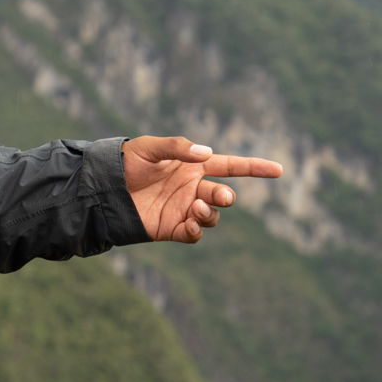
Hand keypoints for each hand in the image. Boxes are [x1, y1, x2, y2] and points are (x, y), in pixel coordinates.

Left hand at [123, 135, 282, 243]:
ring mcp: (183, 209)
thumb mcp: (149, 148)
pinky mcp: (172, 228)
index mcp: (193, 166)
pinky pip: (194, 234)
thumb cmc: (126, 162)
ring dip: (209, 214)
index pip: (231, 166)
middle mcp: (192, 188)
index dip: (254, 168)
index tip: (279, 170)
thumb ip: (178, 147)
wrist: (102, 187)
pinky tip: (189, 225)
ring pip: (211, 216)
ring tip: (194, 209)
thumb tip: (207, 153)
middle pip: (222, 195)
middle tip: (216, 198)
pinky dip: (196, 231)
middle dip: (225, 198)